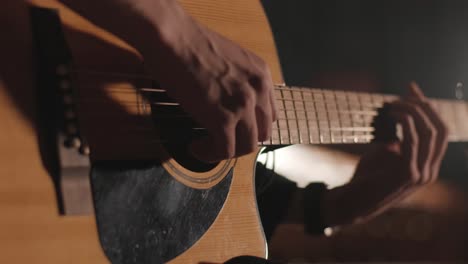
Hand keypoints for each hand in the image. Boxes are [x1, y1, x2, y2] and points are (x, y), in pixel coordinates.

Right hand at [144, 16, 276, 162]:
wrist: (173, 37)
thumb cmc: (190, 44)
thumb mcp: (230, 60)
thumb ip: (238, 81)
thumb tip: (228, 101)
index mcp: (262, 75)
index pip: (269, 114)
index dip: (252, 126)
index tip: (236, 130)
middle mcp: (258, 91)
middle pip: (262, 134)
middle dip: (241, 141)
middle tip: (221, 141)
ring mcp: (242, 106)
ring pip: (246, 147)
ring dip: (226, 151)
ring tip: (206, 146)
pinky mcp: (222, 119)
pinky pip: (224, 151)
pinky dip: (210, 155)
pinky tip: (196, 147)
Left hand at [322, 82, 448, 225]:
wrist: (353, 202)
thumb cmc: (366, 177)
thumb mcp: (385, 154)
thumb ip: (397, 140)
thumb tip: (400, 116)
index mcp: (428, 166)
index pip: (440, 131)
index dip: (429, 107)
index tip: (412, 89)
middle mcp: (430, 171)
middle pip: (441, 129)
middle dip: (424, 106)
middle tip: (406, 92)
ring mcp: (421, 174)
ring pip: (430, 132)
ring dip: (412, 111)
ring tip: (393, 103)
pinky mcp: (408, 174)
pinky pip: (413, 141)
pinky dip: (405, 122)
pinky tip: (393, 113)